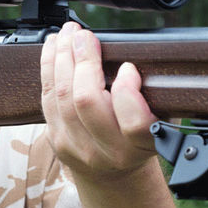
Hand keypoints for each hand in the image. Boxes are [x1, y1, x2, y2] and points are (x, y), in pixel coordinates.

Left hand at [40, 22, 157, 181]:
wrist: (114, 173)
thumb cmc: (139, 135)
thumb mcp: (159, 117)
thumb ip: (153, 93)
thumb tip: (140, 55)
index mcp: (141, 146)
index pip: (133, 122)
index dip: (127, 91)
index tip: (128, 68)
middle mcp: (109, 151)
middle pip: (87, 102)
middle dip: (84, 61)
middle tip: (85, 36)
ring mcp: (78, 148)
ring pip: (62, 96)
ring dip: (62, 57)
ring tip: (67, 34)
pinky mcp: (57, 140)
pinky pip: (47, 98)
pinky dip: (48, 67)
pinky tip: (53, 47)